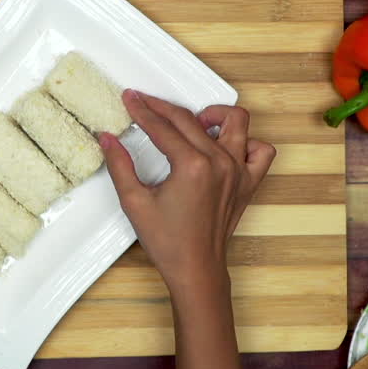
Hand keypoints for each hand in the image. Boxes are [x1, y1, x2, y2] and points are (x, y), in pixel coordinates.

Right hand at [99, 90, 276, 296]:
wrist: (195, 269)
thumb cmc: (169, 243)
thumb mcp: (135, 202)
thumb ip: (120, 165)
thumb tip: (107, 139)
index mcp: (192, 166)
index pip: (162, 126)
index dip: (142, 110)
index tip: (131, 99)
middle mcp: (220, 163)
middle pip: (189, 119)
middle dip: (163, 108)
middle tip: (145, 104)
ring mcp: (238, 172)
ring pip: (236, 123)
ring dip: (214, 115)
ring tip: (194, 120)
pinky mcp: (247, 183)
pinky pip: (260, 152)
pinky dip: (247, 143)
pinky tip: (226, 146)